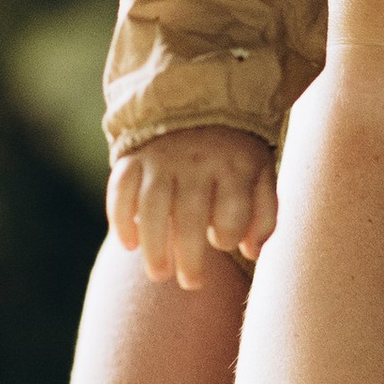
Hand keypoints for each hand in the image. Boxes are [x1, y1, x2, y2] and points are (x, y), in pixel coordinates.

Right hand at [107, 122, 277, 286]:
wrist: (198, 101)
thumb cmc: (235, 155)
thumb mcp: (262, 175)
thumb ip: (264, 214)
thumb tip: (251, 251)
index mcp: (235, 166)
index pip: (231, 212)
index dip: (227, 236)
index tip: (222, 242)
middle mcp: (197, 162)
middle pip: (191, 216)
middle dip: (190, 257)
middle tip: (191, 283)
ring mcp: (162, 159)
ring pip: (152, 207)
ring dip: (154, 246)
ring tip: (159, 274)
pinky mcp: (133, 157)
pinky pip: (120, 190)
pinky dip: (120, 220)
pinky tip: (128, 245)